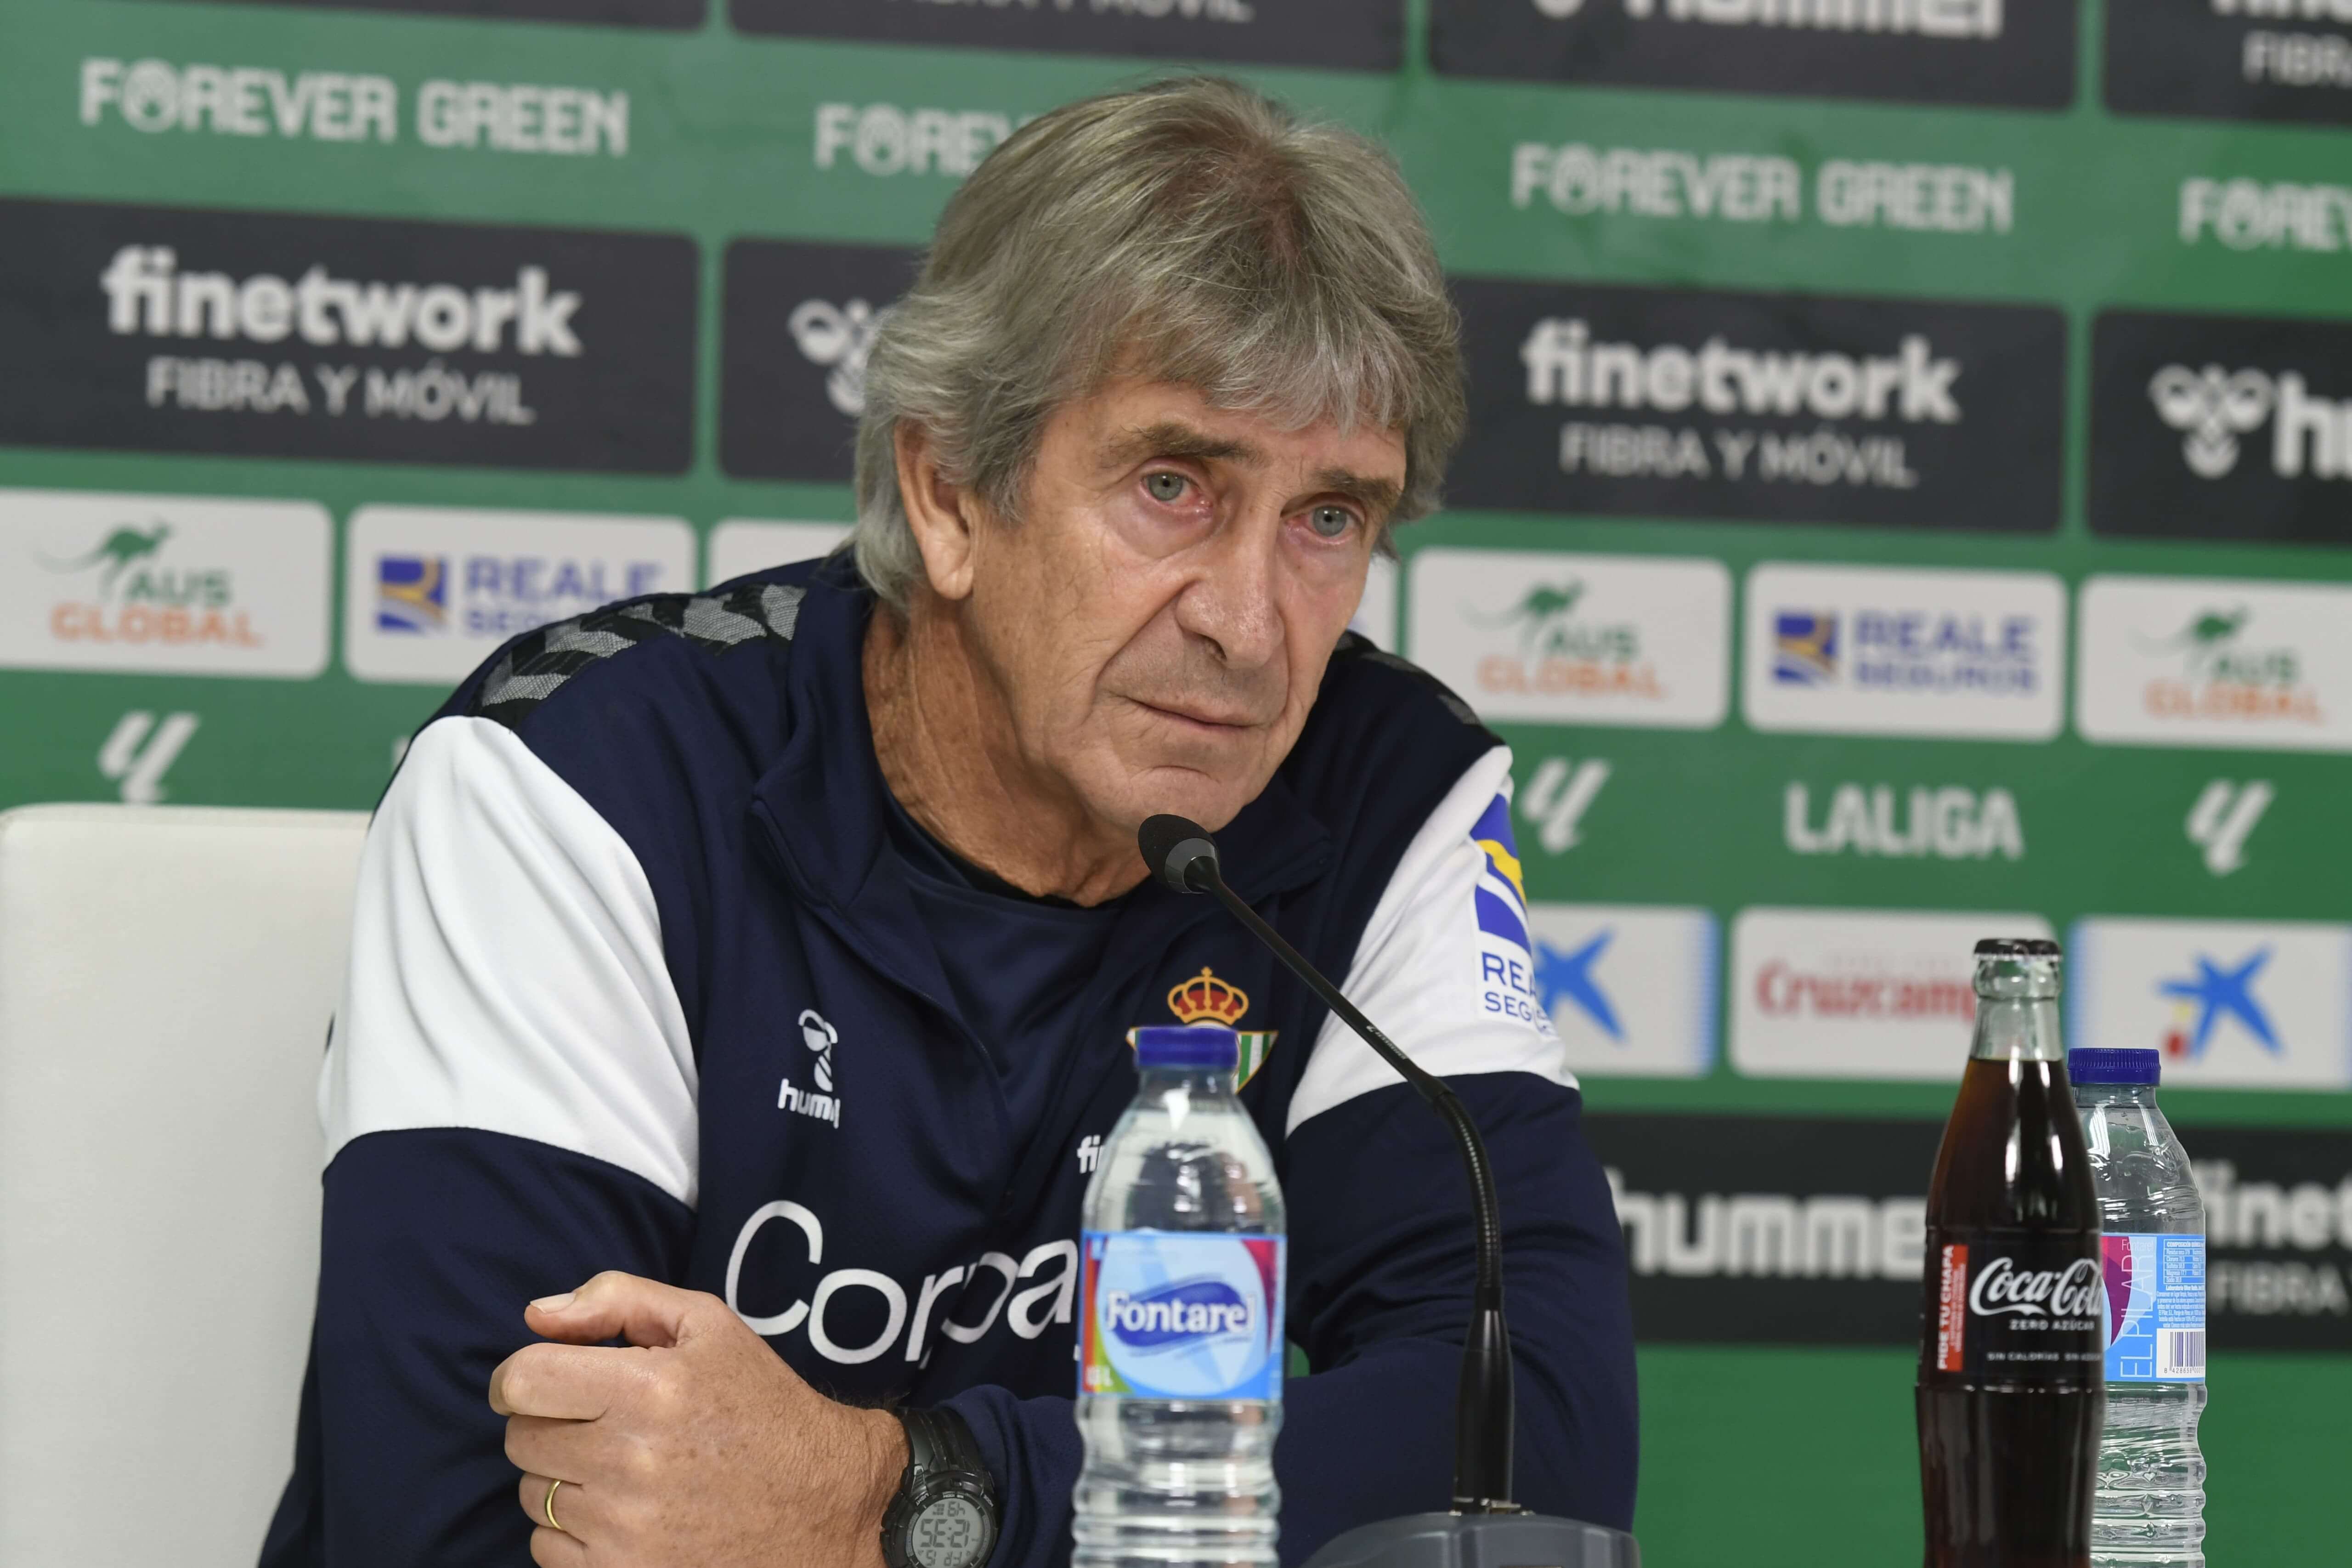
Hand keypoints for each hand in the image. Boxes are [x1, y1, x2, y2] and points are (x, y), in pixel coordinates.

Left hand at [490, 1271, 908, 1567]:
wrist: (823, 1503)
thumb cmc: (760, 1405)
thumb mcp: (709, 1325)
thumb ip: (619, 1299)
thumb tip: (537, 1315)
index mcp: (649, 1388)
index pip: (522, 1381)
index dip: (516, 1377)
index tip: (536, 1383)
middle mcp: (631, 1460)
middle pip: (521, 1439)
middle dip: (549, 1424)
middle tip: (598, 1423)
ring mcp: (625, 1527)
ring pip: (533, 1495)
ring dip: (562, 1478)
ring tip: (622, 1468)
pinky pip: (547, 1549)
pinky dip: (572, 1531)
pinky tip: (623, 1512)